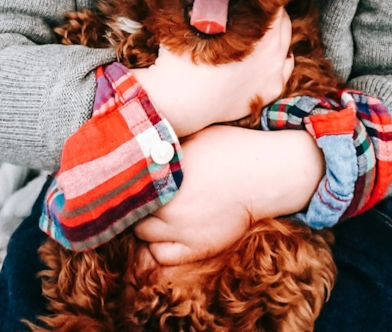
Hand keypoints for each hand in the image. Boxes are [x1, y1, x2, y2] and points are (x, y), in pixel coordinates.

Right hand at [132, 8, 294, 137]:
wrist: (182, 100)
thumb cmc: (186, 57)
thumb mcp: (196, 19)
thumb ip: (215, 0)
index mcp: (260, 28)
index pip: (274, 3)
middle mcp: (274, 50)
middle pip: (284, 22)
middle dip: (271, 14)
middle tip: (254, 9)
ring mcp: (274, 72)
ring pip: (286, 44)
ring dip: (276, 35)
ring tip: (259, 30)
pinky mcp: (271, 90)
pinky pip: (285, 67)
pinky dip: (279, 58)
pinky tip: (266, 55)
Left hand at [133, 125, 322, 264]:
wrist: (264, 175)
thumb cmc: (232, 148)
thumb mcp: (194, 137)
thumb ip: (166, 148)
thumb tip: (142, 148)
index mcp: (167, 173)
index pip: (129, 183)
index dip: (126, 181)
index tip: (127, 177)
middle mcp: (170, 203)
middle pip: (132, 209)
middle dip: (133, 201)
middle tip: (138, 193)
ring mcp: (183, 228)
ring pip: (142, 233)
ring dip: (142, 222)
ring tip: (151, 211)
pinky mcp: (198, 246)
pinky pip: (162, 255)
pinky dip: (156, 246)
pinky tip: (162, 233)